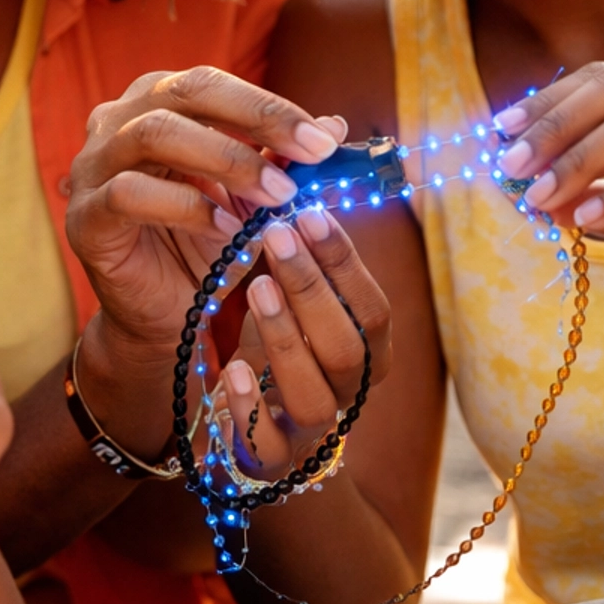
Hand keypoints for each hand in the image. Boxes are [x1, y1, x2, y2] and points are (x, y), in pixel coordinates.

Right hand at [66, 66, 347, 360]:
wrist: (162, 312)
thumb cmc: (205, 242)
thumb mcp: (253, 196)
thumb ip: (283, 158)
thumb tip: (336, 127)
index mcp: (155, 102)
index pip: (213, 84)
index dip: (271, 107)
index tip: (325, 141)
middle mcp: (116, 121)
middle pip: (183, 93)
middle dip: (255, 120)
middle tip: (310, 155)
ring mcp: (92, 167)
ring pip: (153, 136)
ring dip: (226, 161)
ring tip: (276, 195)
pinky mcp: (83, 216)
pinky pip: (130, 195)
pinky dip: (186, 207)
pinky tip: (226, 229)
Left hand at [208, 205, 391, 479]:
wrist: (253, 437)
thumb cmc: (278, 349)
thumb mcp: (294, 297)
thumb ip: (305, 239)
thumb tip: (322, 141)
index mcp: (368, 354)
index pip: (373, 310)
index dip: (346, 263)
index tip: (309, 212)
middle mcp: (348, 395)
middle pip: (348, 350)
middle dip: (315, 290)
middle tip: (277, 234)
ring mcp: (311, 434)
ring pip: (317, 400)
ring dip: (288, 340)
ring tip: (257, 287)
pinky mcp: (269, 462)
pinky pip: (268, 445)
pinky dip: (250, 409)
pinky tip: (230, 370)